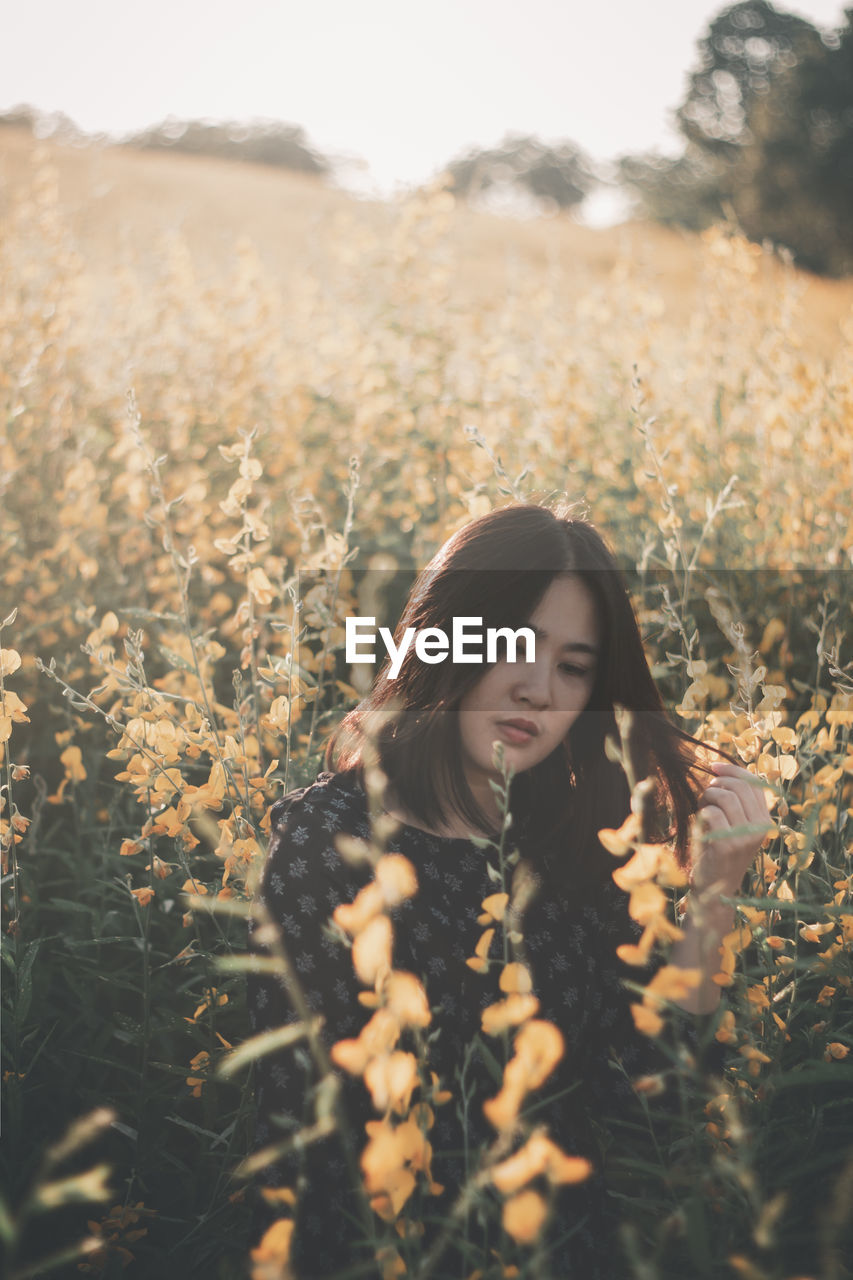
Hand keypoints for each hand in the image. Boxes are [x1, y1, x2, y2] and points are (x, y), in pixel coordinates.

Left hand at [690, 761, 772, 902]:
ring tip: (702, 808)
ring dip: (707, 797)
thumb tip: (720, 769)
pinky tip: (700, 823)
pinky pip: (711, 813)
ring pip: (724, 797)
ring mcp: (746, 837)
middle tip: (705, 795)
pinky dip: (701, 813)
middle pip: (738, 786)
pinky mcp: (728, 845)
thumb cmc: (718, 851)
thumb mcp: (733, 824)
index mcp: (765, 820)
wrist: (714, 889)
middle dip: (716, 784)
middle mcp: (761, 828)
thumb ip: (735, 801)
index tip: (713, 766)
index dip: (732, 770)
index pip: (754, 782)